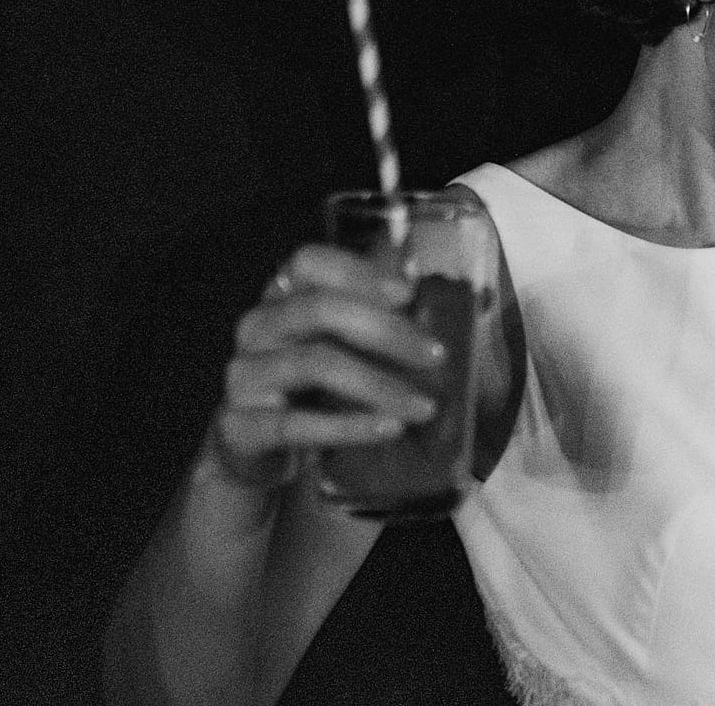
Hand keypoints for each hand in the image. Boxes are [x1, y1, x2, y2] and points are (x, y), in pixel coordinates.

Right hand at [203, 244, 449, 491]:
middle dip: (386, 331)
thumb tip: (475, 300)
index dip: (357, 271)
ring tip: (425, 407)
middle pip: (318, 309)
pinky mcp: (238, 427)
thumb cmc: (318, 388)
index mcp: (284, 296)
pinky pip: (296, 423)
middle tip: (436, 356)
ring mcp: (242, 376)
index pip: (308, 261)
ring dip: (379, 384)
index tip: (408, 293)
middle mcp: (257, 327)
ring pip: (314, 364)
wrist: (260, 453)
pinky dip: (349, 426)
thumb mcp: (349, 348)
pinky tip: (388, 429)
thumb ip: (389, 319)